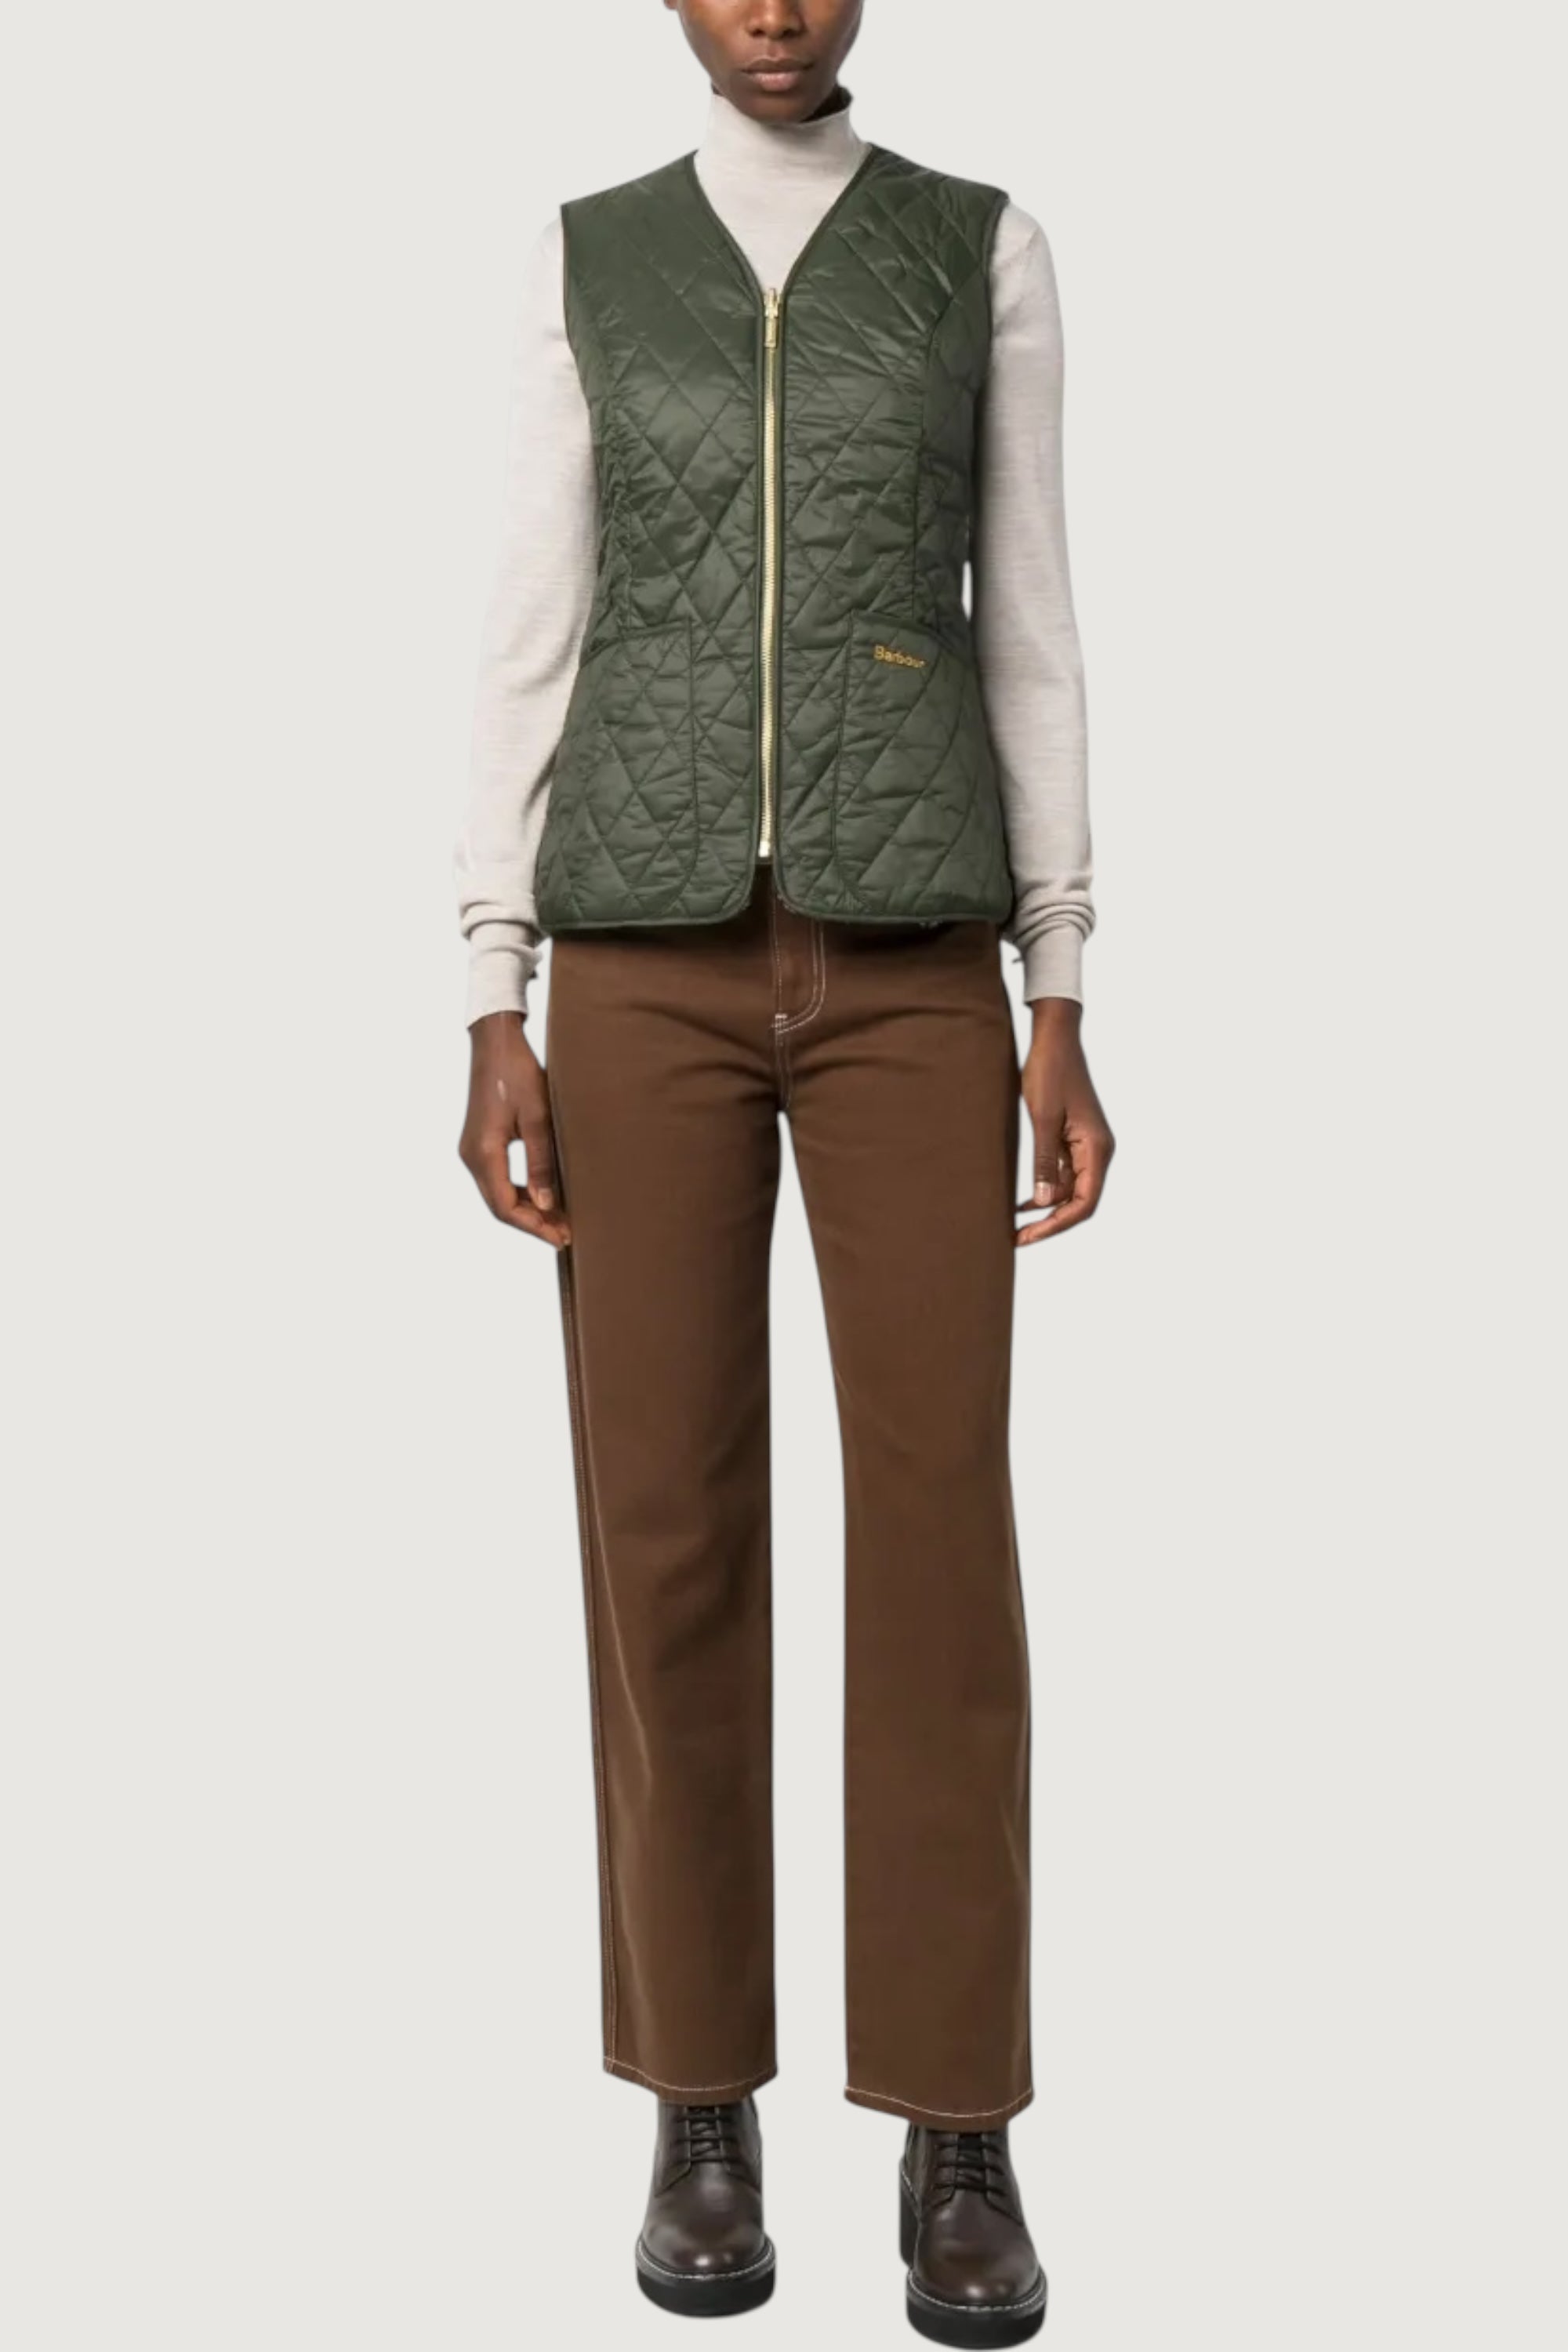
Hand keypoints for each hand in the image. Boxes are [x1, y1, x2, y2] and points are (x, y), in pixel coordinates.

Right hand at [459, 1012, 571, 1248]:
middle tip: (566, 1235)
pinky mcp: (479, 1143)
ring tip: (559, 1220)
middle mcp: (471, 1156)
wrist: (495, 1042)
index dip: (534, 1226)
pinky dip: (519, 1193)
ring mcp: (472, 1150)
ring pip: (497, 1195)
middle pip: (499, 1206)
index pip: (505, 1207)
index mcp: (483, 1152)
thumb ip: (541, 1162)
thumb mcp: (538, 1117)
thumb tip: (547, 1204)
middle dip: (533, 1223)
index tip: (562, 1237)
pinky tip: (543, 1196)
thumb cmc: (519, 1073)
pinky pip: (497, 1179)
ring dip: (527, 1210)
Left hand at [1016, 998, 1114, 1247]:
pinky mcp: (1073, 1139)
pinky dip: (1045, 1189)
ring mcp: (1086, 1146)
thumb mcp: (1043, 1118)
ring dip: (1046, 1208)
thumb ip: (1045, 1161)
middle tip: (1016, 1238)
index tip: (1027, 1236)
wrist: (1054, 1039)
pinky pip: (1063, 1174)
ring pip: (1070, 1190)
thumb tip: (1045, 1202)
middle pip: (1079, 1202)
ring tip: (1014, 1224)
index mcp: (1097, 1149)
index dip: (1056, 1225)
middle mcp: (1097, 1151)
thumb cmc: (1050, 1072)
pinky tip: (1023, 1201)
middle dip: (1050, 1222)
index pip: (1084, 1204)